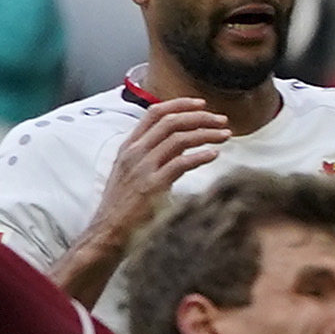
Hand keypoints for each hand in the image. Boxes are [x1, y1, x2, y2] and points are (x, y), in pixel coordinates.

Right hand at [80, 96, 231, 267]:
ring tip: (225, 135)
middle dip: (200, 117)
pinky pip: (181, 163)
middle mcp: (134, 152)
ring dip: (205, 134)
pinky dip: (200, 156)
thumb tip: (179, 145)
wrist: (109, 229)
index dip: (179, 105)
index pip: (154, 113)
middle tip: (221, 120)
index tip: (202, 104)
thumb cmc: (124, 204)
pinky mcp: (153, 185)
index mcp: (129, 146)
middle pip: (170, 122)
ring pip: (178, 139)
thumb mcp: (132, 172)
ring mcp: (143, 167)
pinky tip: (214, 154)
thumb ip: (152, 155)